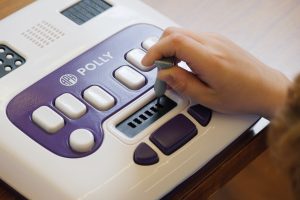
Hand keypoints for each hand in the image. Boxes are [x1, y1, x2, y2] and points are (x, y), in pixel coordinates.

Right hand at [142, 27, 290, 118]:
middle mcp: (212, 43)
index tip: (148, 64)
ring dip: (170, 49)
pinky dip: (180, 48)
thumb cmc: (243, 95)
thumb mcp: (208, 98)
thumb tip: (164, 74)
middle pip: (174, 32)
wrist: (266, 88)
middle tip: (160, 70)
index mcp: (209, 59)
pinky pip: (191, 38)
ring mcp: (216, 39)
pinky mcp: (217, 40)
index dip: (155, 51)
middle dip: (159, 49)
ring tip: (172, 70)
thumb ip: (182, 84)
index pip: (173, 41)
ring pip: (181, 33)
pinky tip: (184, 64)